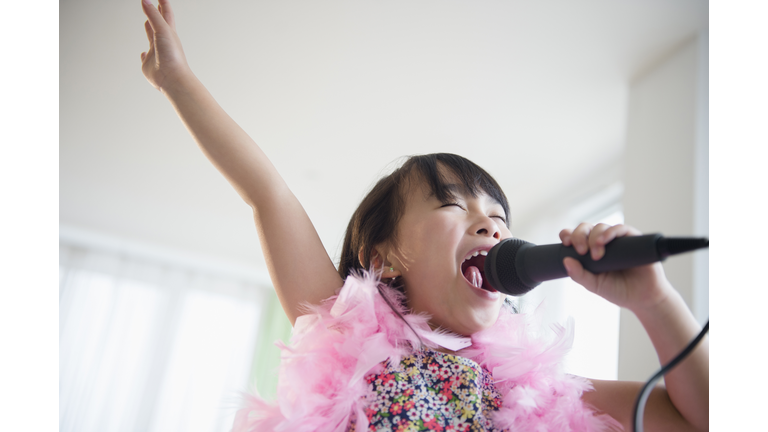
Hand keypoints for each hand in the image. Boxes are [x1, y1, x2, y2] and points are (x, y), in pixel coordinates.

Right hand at [140, 0, 191, 90]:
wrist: (172, 79)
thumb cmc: (172, 56)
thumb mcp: (163, 31)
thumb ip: (153, 16)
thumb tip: (146, 1)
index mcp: (169, 33)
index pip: (166, 13)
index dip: (163, 3)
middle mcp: (163, 42)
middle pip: (158, 24)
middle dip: (155, 14)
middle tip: (153, 5)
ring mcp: (156, 53)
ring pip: (151, 38)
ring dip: (149, 30)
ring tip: (146, 23)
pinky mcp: (149, 65)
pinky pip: (145, 58)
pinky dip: (143, 55)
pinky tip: (143, 54)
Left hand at [559, 223, 673, 311]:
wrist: (644, 298)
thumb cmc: (618, 290)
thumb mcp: (594, 285)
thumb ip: (579, 275)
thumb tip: (565, 261)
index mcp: (589, 251)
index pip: (575, 236)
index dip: (568, 235)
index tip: (566, 243)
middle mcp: (602, 243)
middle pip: (586, 228)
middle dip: (579, 235)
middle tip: (581, 251)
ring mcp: (617, 240)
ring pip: (601, 227)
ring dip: (595, 236)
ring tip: (596, 254)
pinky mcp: (633, 239)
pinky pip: (621, 228)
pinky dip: (610, 232)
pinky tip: (604, 241)